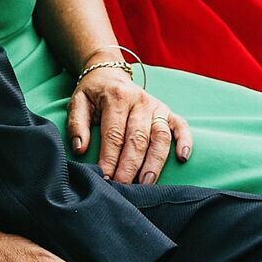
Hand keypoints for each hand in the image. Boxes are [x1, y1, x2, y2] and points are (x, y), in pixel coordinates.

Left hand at [67, 65, 191, 184]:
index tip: (105, 179)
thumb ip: (77, 125)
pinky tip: (182, 158)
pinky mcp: (168, 112)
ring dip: (154, 162)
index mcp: (116, 97)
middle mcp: (140, 101)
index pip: (114, 134)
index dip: (109, 159)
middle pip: (138, 139)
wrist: (110, 73)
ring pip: (160, 136)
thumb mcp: (78, 102)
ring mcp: (156, 106)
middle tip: (124, 188)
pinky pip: (180, 126)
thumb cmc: (93, 94)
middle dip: (130, 166)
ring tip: (147, 183)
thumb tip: (80, 149)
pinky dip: (185, 141)